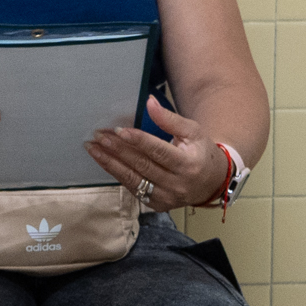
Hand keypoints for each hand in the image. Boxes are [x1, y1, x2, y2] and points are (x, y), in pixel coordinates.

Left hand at [85, 95, 232, 212]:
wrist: (211, 182)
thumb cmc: (200, 152)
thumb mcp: (192, 131)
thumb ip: (169, 119)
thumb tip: (149, 101)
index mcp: (188, 164)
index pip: (159, 152)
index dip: (139, 141)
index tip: (119, 130)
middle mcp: (177, 184)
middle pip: (142, 165)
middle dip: (118, 150)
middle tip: (99, 137)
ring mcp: (166, 197)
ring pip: (133, 179)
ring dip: (110, 163)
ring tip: (94, 149)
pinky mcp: (156, 204)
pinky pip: (133, 188)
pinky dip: (117, 174)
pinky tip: (105, 162)